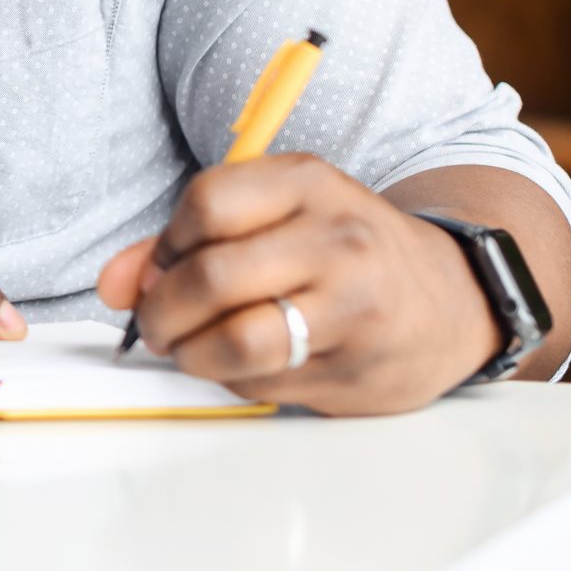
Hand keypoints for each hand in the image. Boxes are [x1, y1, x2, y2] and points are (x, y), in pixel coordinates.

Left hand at [94, 153, 502, 415]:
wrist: (455, 299)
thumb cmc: (344, 251)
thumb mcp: (277, 214)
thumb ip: (185, 240)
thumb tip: (115, 284)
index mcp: (310, 184)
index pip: (205, 205)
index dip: (165, 246)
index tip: (160, 268)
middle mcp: (338, 242)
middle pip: (212, 278)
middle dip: (160, 311)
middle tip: (154, 324)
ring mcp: (355, 311)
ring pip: (236, 343)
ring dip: (191, 355)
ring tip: (190, 348)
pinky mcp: (359, 373)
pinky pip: (264, 386)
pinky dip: (235, 380)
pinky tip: (248, 364)